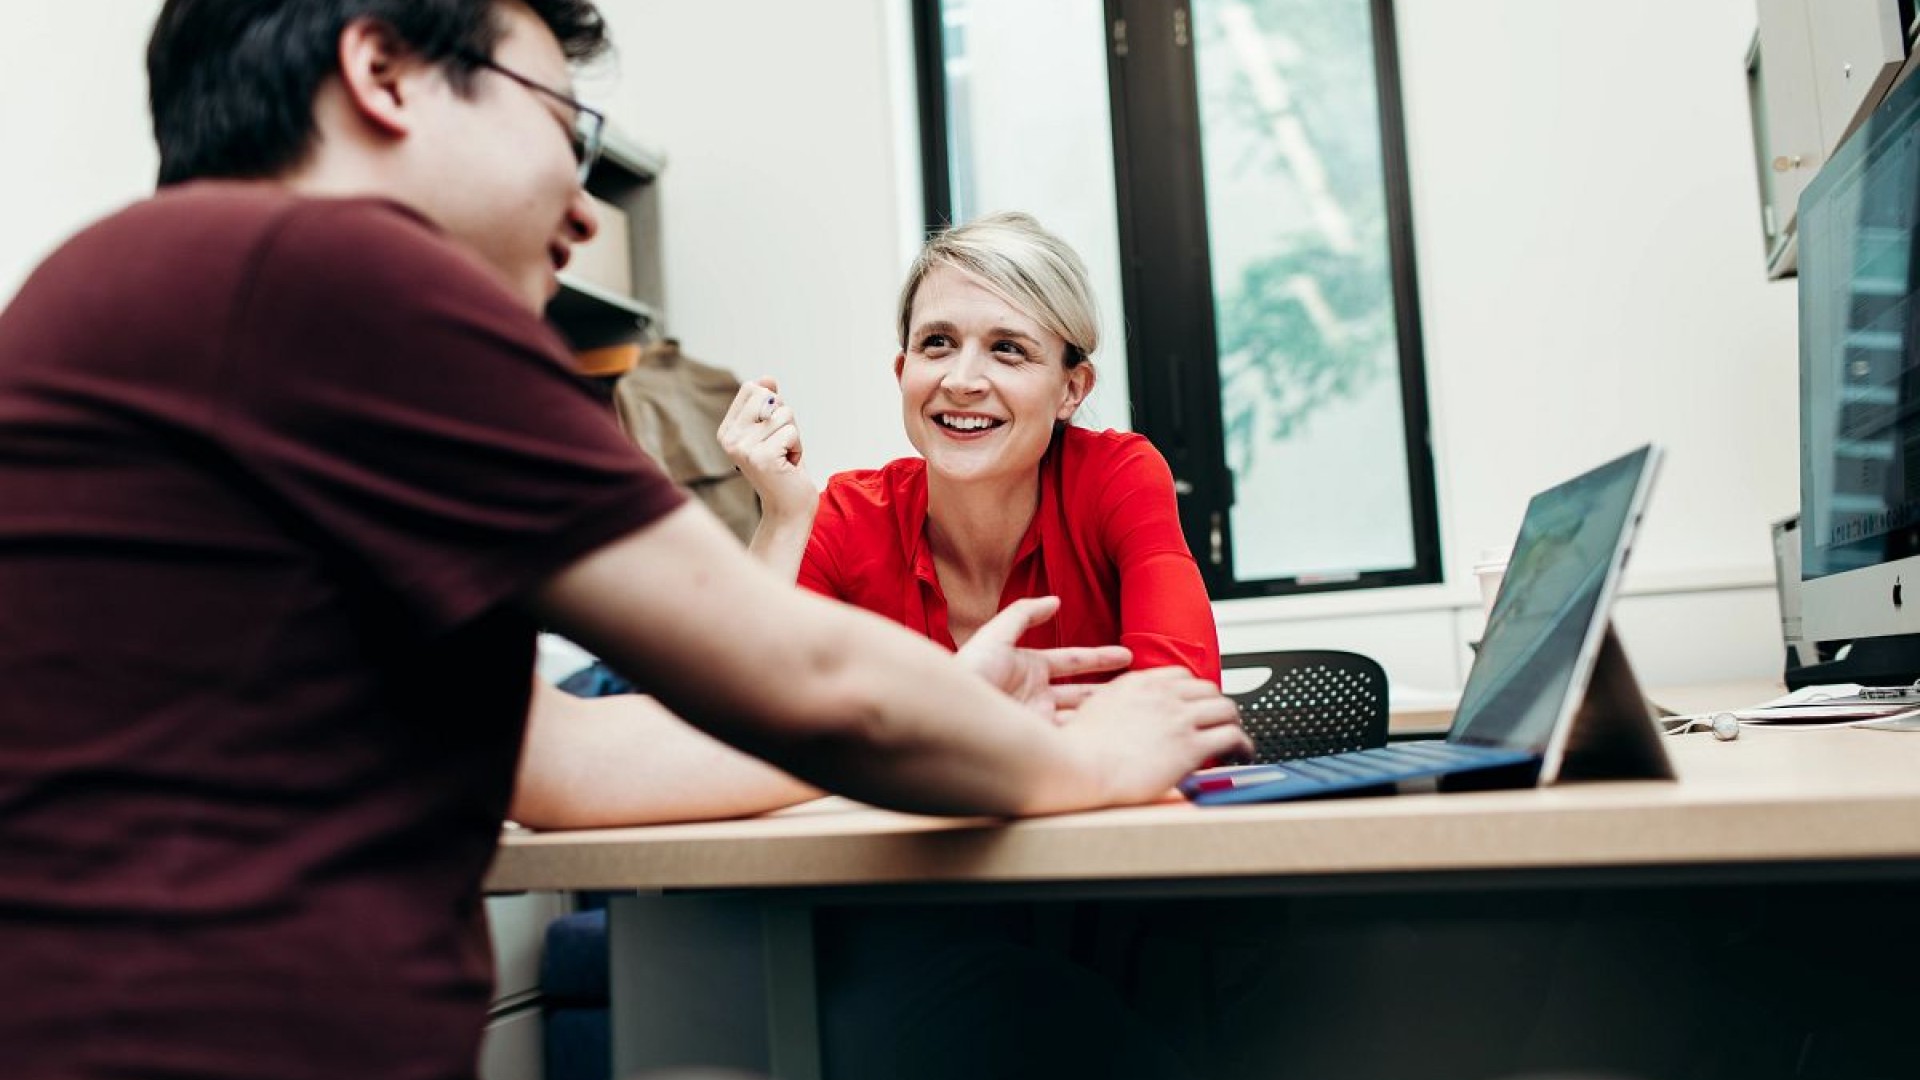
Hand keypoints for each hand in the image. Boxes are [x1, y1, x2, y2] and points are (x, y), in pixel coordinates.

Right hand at [717, 378, 815, 524]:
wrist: (788, 510)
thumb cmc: (783, 469)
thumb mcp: (773, 430)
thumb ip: (768, 404)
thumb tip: (767, 378)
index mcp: (727, 430)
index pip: (752, 388)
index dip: (772, 405)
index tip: (771, 433)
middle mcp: (729, 438)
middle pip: (769, 397)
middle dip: (785, 419)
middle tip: (781, 446)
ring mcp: (743, 448)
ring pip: (785, 414)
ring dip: (793, 436)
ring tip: (784, 458)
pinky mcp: (761, 457)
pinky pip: (792, 432)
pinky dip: (798, 448)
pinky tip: (788, 466)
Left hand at [956, 597, 1131, 721]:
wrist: (953, 714)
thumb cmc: (971, 673)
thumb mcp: (996, 635)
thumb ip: (1024, 613)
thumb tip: (1055, 600)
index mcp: (1030, 668)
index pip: (1074, 661)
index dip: (1100, 658)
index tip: (1128, 656)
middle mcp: (1038, 695)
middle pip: (1083, 691)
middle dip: (1111, 689)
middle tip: (1144, 686)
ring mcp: (1040, 720)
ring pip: (1081, 716)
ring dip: (1105, 713)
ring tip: (1138, 711)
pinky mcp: (1040, 743)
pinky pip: (1072, 738)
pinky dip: (1093, 735)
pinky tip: (1115, 734)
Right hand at [1058, 668, 1250, 805]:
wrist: (1078, 767)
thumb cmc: (1077, 748)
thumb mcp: (1092, 709)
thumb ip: (1115, 704)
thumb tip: (1118, 713)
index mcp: (1139, 683)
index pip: (1181, 676)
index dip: (1194, 692)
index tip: (1195, 705)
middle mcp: (1163, 696)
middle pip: (1209, 689)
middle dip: (1216, 706)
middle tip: (1218, 722)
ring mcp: (1179, 719)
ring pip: (1226, 709)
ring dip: (1233, 723)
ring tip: (1235, 739)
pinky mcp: (1190, 747)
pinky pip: (1232, 737)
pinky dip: (1243, 746)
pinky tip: (1241, 755)